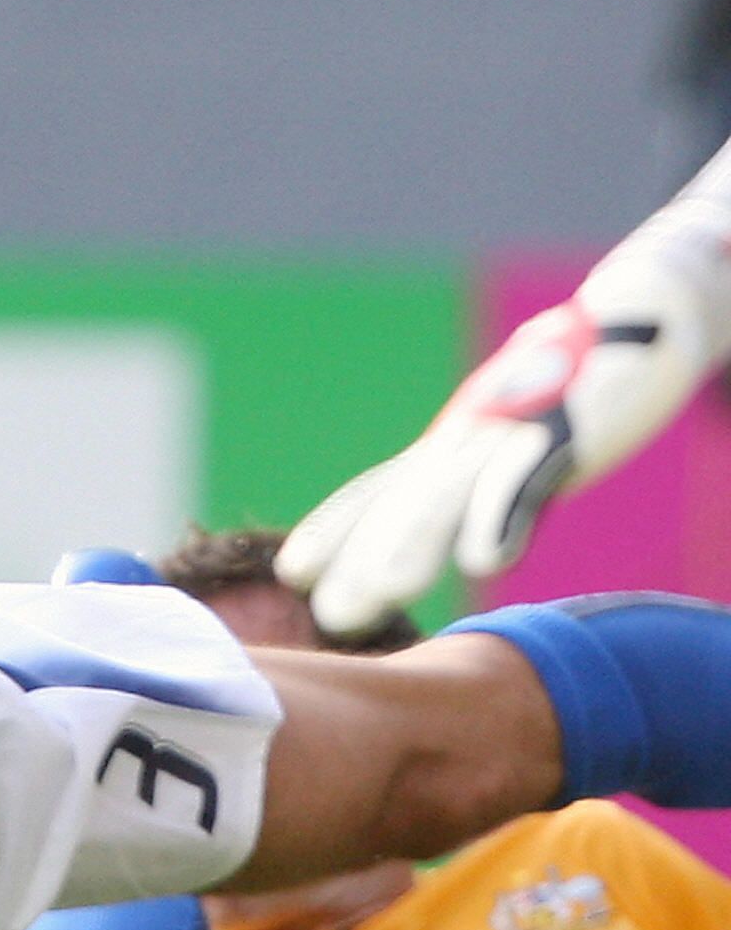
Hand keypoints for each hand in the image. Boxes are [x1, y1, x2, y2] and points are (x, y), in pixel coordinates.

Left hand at [280, 252, 715, 633]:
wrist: (638, 312)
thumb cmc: (565, 388)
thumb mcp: (503, 444)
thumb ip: (469, 491)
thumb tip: (453, 546)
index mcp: (444, 448)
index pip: (374, 493)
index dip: (333, 530)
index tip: (292, 573)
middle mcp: (463, 439)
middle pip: (400, 504)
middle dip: (360, 558)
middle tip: (332, 617)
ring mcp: (509, 432)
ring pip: (450, 492)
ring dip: (414, 542)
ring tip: (385, 591)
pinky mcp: (565, 428)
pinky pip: (528, 475)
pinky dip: (503, 514)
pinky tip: (487, 560)